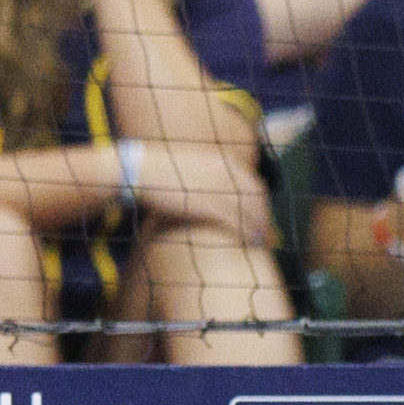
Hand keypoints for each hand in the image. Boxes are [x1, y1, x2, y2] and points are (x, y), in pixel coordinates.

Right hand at [125, 137, 274, 245]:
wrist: (135, 169)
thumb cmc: (158, 170)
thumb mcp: (191, 164)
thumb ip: (209, 174)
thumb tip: (217, 189)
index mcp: (223, 161)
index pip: (254, 185)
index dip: (262, 203)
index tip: (264, 217)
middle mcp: (225, 172)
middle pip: (257, 199)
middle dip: (265, 218)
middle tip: (268, 234)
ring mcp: (217, 187)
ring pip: (250, 211)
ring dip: (260, 228)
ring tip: (262, 243)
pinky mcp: (206, 203)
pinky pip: (236, 221)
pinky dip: (247, 233)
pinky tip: (251, 243)